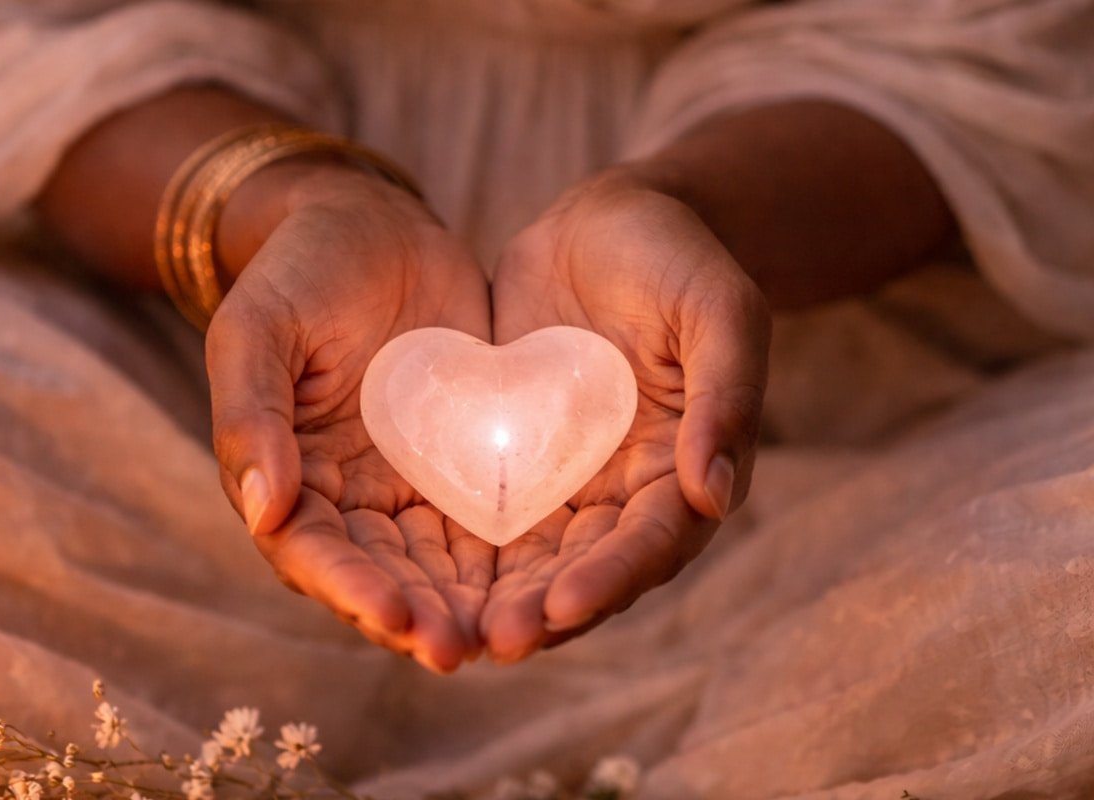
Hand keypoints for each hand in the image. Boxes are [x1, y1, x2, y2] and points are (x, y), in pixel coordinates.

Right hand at [206, 164, 495, 672]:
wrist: (369, 227)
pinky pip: (489, 518)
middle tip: (462, 649)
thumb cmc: (297, 273)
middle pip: (382, 576)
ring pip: (440, 565)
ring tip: (509, 636)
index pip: (313, 553)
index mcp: (286, 478)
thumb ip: (251, 415)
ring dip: (469, 605)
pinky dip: (512, 556)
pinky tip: (549, 578)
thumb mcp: (258, 329)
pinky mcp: (465, 463)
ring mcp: (410, 485)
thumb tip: (261, 509)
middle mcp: (349, 498)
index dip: (350, 590)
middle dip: (419, 617)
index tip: (395, 617)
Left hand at [483, 172, 770, 661]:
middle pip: (585, 567)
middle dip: (544, 610)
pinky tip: (416, 571)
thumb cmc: (679, 261)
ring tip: (451, 632)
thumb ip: (723, 396)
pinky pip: (486, 508)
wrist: (611, 223)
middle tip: (494, 641)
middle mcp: (624, 491)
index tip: (563, 607)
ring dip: (496, 597)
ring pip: (531, 556)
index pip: (651, 541)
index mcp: (684, 470)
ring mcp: (566, 478)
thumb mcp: (717, 312)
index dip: (611, 577)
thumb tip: (714, 497)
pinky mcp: (514, 456)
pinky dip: (459, 546)